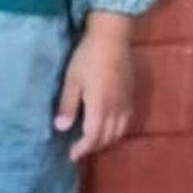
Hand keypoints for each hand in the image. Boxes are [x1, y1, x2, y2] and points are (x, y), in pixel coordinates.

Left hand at [53, 13, 135, 161]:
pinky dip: (117, 130)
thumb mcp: (72, 80)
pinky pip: (127, 122)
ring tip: (93, 140)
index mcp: (100, 109)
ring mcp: (126, 103)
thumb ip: (67, 105)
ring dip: (106, 140)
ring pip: (119, 132)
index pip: (92, 138)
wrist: (112, 37)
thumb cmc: (87, 57)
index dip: (82, 149)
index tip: (71, 155)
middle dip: (93, 147)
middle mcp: (116, 110)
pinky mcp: (131, 95)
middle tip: (79, 149)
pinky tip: (109, 125)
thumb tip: (61, 129)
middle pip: (107, 138)